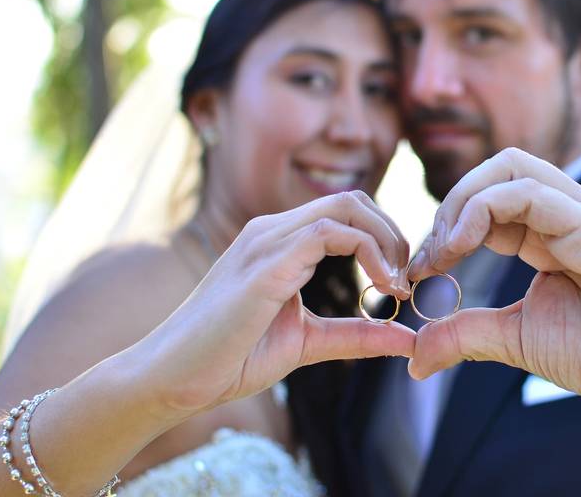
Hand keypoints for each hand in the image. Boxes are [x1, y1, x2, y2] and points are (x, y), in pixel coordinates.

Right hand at [130, 191, 415, 417]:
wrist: (172, 380)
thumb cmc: (229, 359)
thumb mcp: (308, 341)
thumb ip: (357, 334)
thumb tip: (407, 337)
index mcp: (277, 242)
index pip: (344, 212)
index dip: (384, 236)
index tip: (402, 279)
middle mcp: (271, 231)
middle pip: (352, 200)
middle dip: (392, 232)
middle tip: (407, 277)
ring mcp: (266, 242)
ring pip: (345, 207)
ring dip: (386, 240)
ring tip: (397, 283)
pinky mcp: (265, 264)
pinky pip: (329, 234)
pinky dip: (369, 253)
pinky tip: (381, 288)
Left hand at [407, 148, 580, 462]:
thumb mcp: (516, 340)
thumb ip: (465, 335)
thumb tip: (414, 358)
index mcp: (548, 231)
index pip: (487, 198)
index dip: (445, 226)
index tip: (417, 271)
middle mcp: (565, 213)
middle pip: (496, 168)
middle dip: (449, 204)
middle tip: (427, 257)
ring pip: (510, 167)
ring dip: (461, 202)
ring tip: (443, 252)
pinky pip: (532, 194)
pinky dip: (483, 209)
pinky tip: (462, 249)